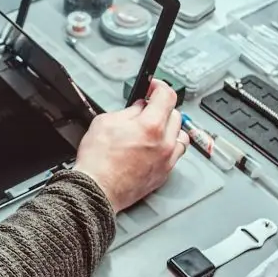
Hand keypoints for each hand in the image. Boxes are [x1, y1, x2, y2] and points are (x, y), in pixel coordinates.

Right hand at [73, 80, 188, 212]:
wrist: (97, 190)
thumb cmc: (98, 161)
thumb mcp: (105, 122)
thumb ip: (127, 112)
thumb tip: (138, 108)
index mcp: (150, 126)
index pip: (167, 96)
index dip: (159, 86)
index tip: (153, 86)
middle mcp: (164, 143)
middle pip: (176, 115)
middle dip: (161, 107)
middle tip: (147, 108)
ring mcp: (167, 160)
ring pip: (180, 135)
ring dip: (169, 127)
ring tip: (154, 128)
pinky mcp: (164, 173)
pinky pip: (175, 154)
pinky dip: (168, 146)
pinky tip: (154, 146)